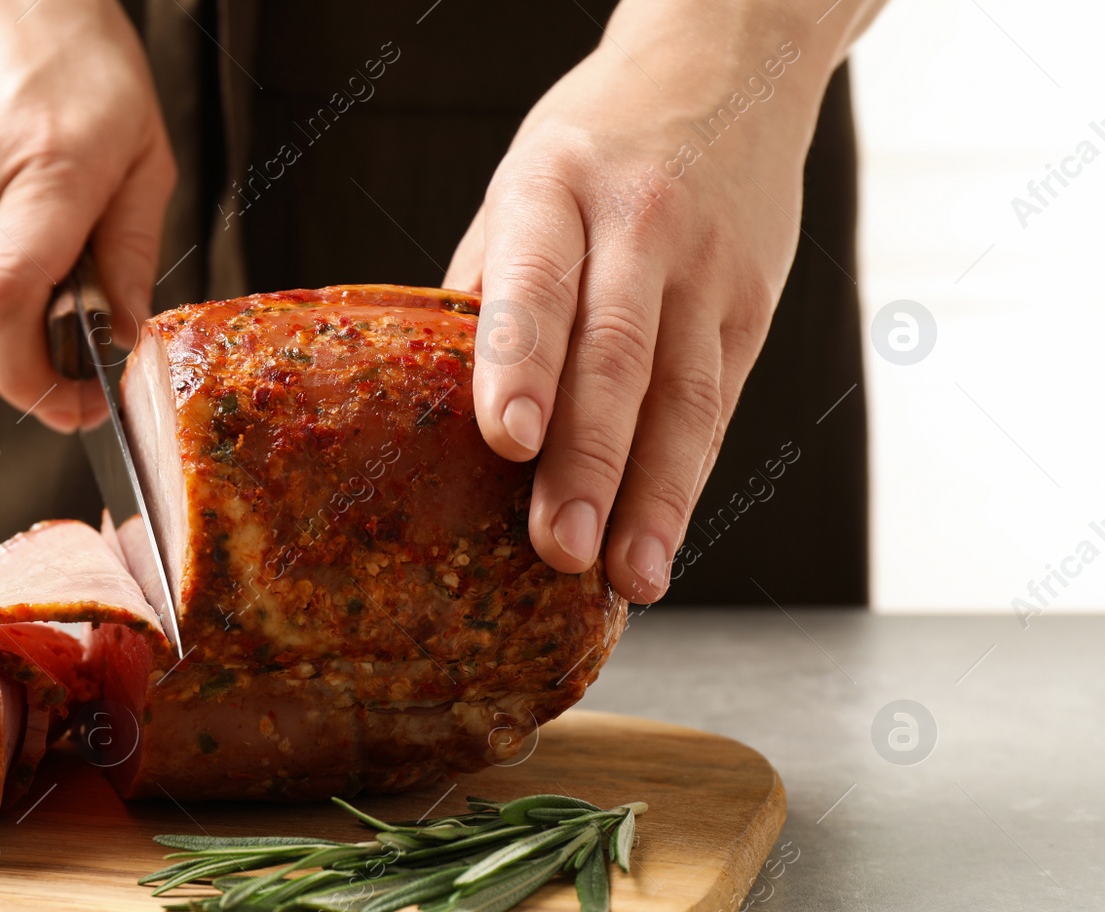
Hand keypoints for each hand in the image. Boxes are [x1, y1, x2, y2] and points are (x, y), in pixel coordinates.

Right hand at [0, 0, 173, 429]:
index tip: (78, 402)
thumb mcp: (143, 151)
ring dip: (17, 311)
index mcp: (40, 170)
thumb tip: (121, 334)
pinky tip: (18, 220)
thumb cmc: (77, 53)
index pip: (5, 304)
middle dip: (36, 366)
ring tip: (56, 250)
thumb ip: (132, 253)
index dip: (35, 379)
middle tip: (83, 364)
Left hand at [446, 8, 864, 602]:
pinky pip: (717, 406)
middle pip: (619, 356)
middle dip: (589, 462)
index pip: (539, 282)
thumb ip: (487, 290)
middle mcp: (641, 225)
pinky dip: (686, 482)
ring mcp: (710, 267)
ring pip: (684, 396)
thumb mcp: (521, 187)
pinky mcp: (753, 305)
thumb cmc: (594, 146)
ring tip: (626, 577)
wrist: (730, 63)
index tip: (503, 439)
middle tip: (561, 549)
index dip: (521, 364)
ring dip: (654, 498)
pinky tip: (659, 542)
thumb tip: (428, 409)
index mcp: (556, 186)